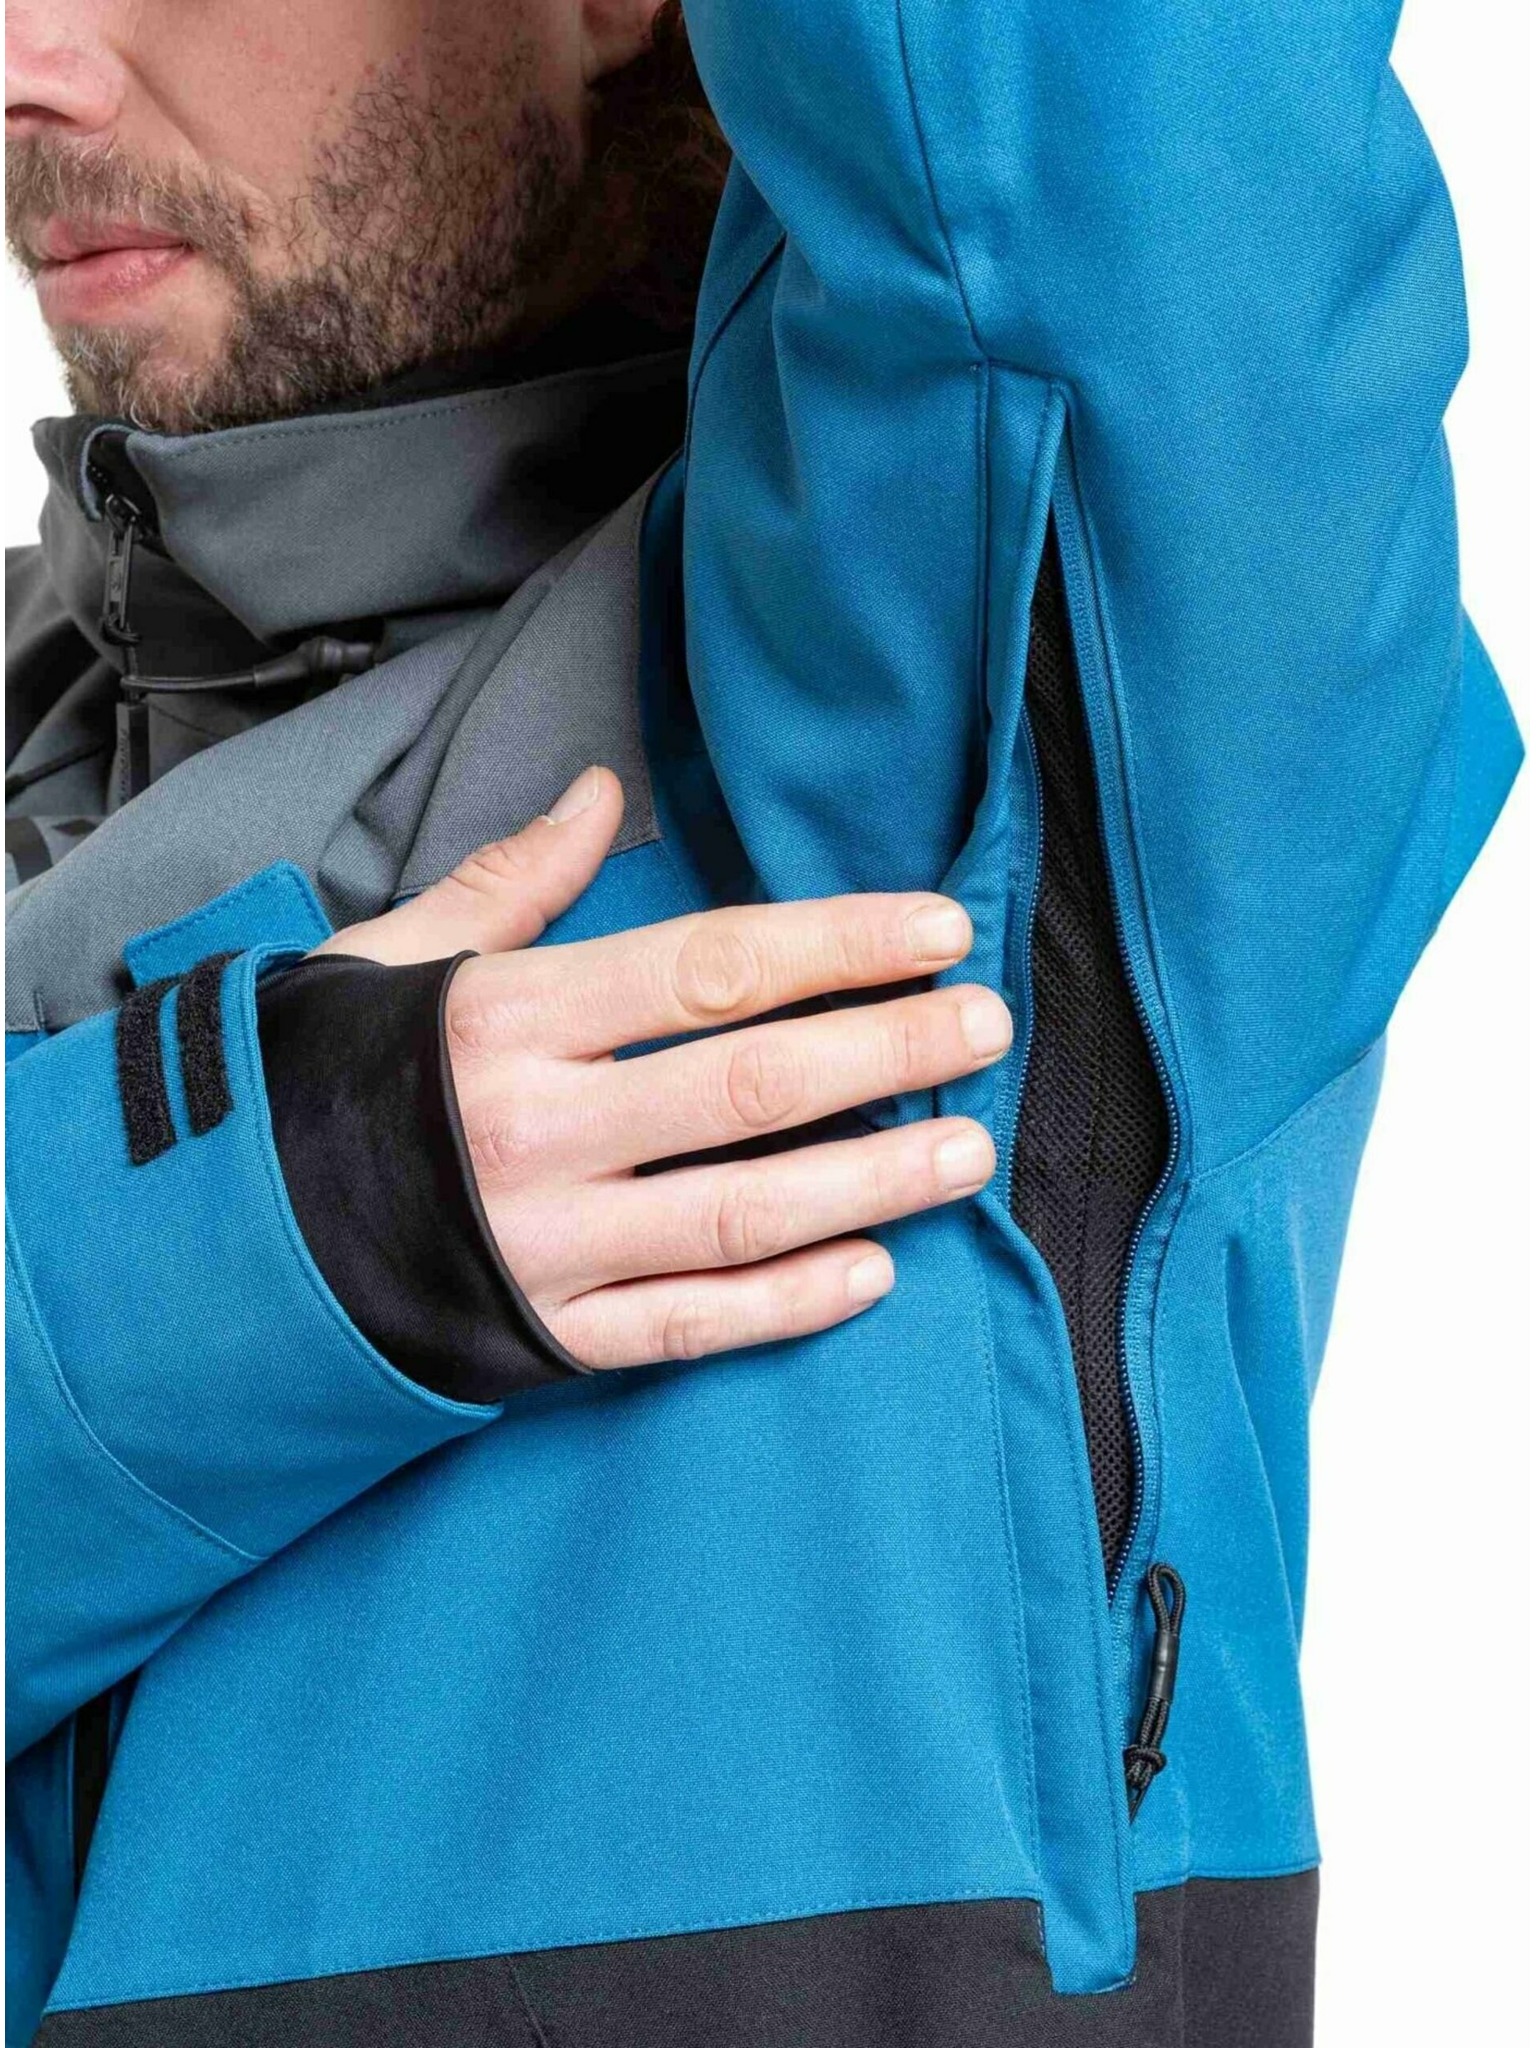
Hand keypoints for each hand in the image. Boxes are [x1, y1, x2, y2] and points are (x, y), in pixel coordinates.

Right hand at [322, 766, 1010, 1368]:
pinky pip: (687, 1329)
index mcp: (502, 1019)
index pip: (709, 969)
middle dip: (887, 1052)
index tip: (938, 929)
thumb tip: (603, 794)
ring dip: (873, 1182)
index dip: (838, 947)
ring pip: (742, 1215)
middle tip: (986, 1026)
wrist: (203, 1243)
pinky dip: (786, 1306)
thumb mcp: (390, 957)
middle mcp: (531, 1132)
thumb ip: (511, 883)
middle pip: (752, 1088)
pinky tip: (875, 1275)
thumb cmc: (311, 1078)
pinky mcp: (541, 1340)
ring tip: (968, 1150)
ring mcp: (540, 1246)